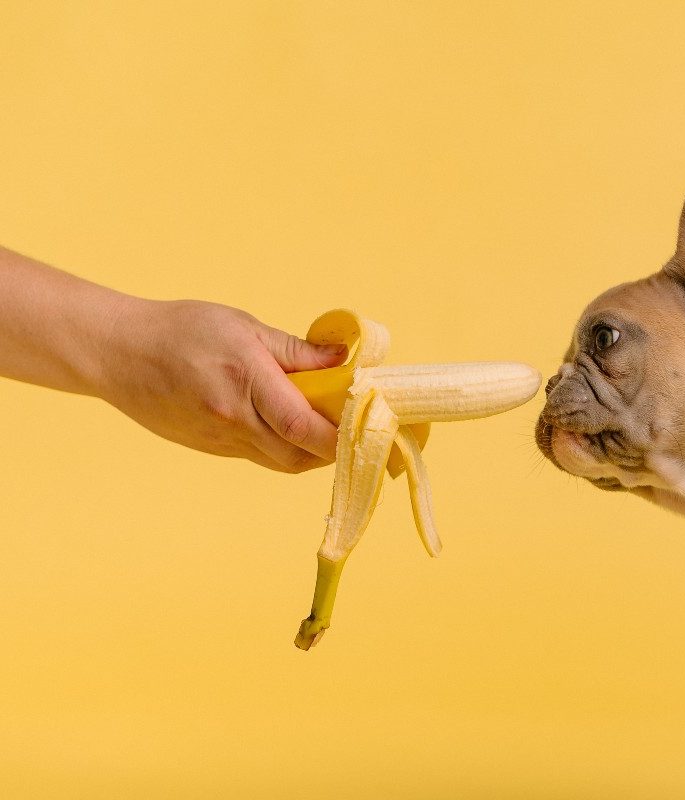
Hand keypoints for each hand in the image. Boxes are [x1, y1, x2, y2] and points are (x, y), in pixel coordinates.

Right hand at [99, 298, 345, 471]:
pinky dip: (283, 449)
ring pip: (280, 463)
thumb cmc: (182, 330)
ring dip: (310, 452)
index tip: (365, 426)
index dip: (340, 436)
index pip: (303, 428)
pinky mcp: (210, 449)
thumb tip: (343, 358)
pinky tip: (289, 427)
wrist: (118, 353)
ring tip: (325, 426)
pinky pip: (258, 457)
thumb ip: (297, 350)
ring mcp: (219, 441)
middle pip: (298, 456)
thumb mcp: (244, 327)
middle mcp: (233, 421)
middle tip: (352, 426)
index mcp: (245, 384)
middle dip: (332, 449)